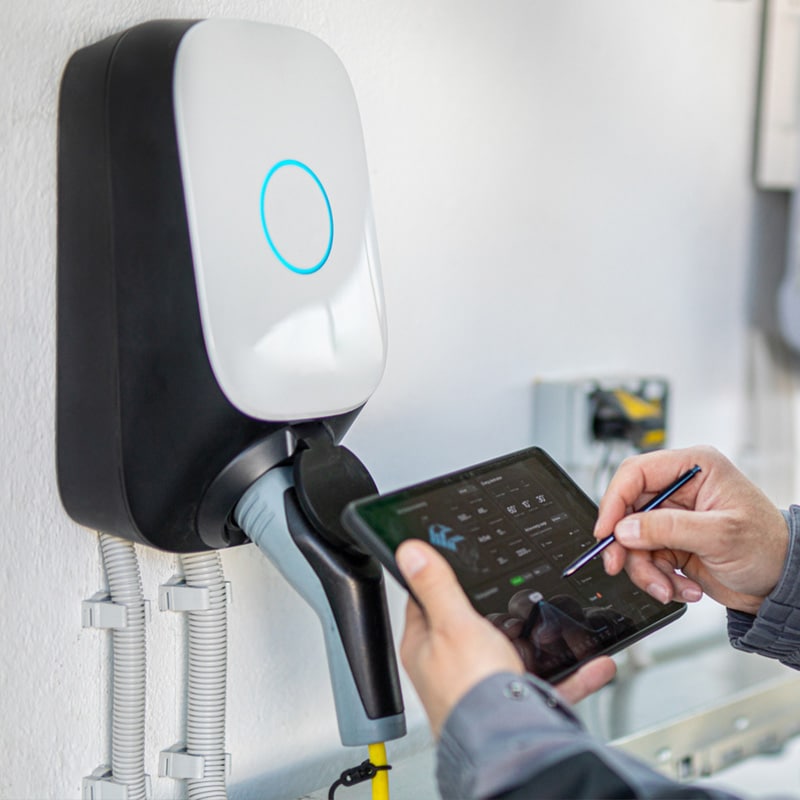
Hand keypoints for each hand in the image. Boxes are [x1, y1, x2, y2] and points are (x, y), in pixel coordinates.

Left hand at [397, 540, 616, 735]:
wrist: (507, 746)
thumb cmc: (469, 691)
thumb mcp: (454, 623)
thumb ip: (436, 585)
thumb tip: (411, 553)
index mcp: (427, 647)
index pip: (427, 603)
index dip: (440, 580)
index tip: (456, 563)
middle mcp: (452, 670)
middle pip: (474, 628)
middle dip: (500, 612)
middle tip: (519, 595)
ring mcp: (486, 689)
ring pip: (517, 656)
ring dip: (542, 642)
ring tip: (559, 625)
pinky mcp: (518, 709)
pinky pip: (551, 686)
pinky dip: (575, 674)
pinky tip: (595, 663)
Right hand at [596, 446, 788, 614]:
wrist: (783, 584)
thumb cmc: (769, 547)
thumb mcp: (720, 535)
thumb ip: (669, 529)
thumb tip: (626, 529)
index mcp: (693, 468)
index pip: (636, 473)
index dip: (615, 500)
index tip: (607, 531)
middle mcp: (679, 489)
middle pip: (628, 510)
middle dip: (626, 544)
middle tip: (619, 565)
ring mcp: (673, 518)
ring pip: (632, 540)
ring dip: (646, 569)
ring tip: (668, 587)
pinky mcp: (670, 542)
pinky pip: (645, 559)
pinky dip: (658, 579)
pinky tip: (682, 587)